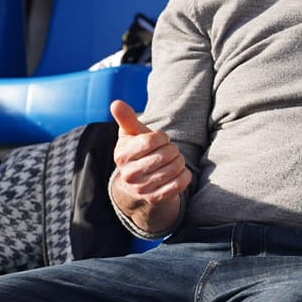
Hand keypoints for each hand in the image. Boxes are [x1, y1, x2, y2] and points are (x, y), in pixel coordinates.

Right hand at [108, 99, 191, 234]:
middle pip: (165, 155)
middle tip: (169, 150)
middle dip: (172, 149)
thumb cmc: (138, 150)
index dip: (162, 137)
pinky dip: (185, 175)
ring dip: (180, 161)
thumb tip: (115, 103)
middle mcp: (129, 174)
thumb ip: (125, 118)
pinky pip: (180, 184)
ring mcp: (141, 189)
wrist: (140, 181)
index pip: (151, 141)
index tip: (161, 139)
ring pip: (175, 169)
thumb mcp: (130, 133)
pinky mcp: (155, 199)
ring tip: (174, 160)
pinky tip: (179, 172)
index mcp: (121, 155)